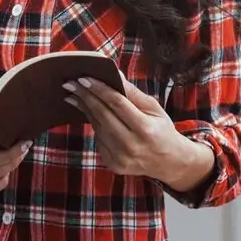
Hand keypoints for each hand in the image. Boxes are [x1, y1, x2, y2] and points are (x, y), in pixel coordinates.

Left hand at [65, 77, 212, 190]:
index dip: (99, 90)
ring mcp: (120, 158)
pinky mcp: (113, 164)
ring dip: (85, 109)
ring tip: (74, 94)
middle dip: (85, 97)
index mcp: (145, 129)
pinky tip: (88, 112)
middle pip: (103, 116)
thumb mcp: (154, 108)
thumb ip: (133, 93)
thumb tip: (115, 75)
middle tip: (71, 83)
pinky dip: (94, 124)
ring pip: (98, 127)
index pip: (117, 104)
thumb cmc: (162, 130)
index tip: (84, 78)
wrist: (169, 162)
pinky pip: (99, 139)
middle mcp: (131, 145)